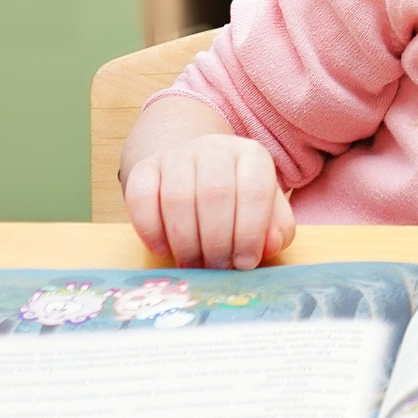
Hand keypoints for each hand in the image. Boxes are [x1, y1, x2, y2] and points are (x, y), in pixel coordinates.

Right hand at [123, 135, 296, 270]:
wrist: (194, 169)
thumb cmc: (237, 199)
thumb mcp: (267, 210)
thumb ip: (277, 229)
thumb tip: (271, 245)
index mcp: (252, 156)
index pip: (254, 192)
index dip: (250, 234)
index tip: (244, 264)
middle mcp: (215, 148)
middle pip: (214, 195)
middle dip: (216, 242)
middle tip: (216, 269)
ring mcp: (177, 155)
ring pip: (177, 198)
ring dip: (185, 242)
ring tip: (193, 265)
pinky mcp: (145, 167)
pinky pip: (141, 197)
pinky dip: (150, 230)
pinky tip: (163, 250)